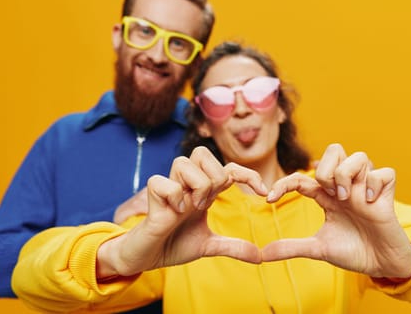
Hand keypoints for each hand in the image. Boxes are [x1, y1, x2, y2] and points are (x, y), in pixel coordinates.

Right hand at [97, 146, 267, 278]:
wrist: (147, 258)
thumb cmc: (174, 244)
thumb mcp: (209, 246)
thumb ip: (233, 247)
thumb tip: (260, 256)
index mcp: (202, 191)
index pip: (227, 168)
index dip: (248, 174)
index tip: (264, 193)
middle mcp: (187, 185)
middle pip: (202, 152)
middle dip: (214, 175)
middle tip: (209, 202)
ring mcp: (170, 189)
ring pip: (183, 162)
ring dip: (195, 185)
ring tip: (192, 207)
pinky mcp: (153, 198)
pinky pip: (163, 183)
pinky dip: (173, 197)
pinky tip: (174, 213)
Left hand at [262, 143, 410, 278]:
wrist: (381, 265)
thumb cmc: (352, 251)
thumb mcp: (318, 248)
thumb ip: (292, 247)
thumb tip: (263, 254)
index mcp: (327, 196)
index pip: (302, 177)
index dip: (284, 183)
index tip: (269, 199)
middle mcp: (346, 186)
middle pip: (334, 150)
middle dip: (326, 168)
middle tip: (328, 194)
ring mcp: (366, 188)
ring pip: (359, 156)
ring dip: (347, 174)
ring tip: (346, 198)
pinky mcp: (387, 194)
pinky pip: (384, 173)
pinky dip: (374, 184)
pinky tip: (369, 202)